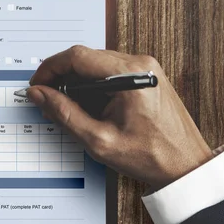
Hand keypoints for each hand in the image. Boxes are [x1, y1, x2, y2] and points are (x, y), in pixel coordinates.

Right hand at [27, 45, 212, 188]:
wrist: (186, 166)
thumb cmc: (151, 157)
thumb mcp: (98, 140)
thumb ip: (64, 113)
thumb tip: (39, 94)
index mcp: (130, 74)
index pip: (77, 56)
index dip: (50, 69)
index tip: (37, 85)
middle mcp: (140, 64)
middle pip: (86, 58)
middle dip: (61, 77)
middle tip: (47, 100)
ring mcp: (145, 69)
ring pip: (96, 64)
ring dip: (76, 83)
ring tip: (68, 109)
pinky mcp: (146, 77)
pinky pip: (109, 72)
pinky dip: (92, 86)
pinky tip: (88, 107)